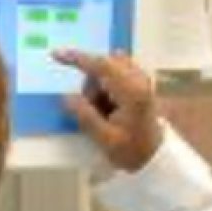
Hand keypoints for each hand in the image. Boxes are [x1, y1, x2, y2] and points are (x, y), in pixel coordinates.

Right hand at [53, 49, 164, 171]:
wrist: (156, 155)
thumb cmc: (132, 150)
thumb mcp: (105, 139)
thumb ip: (85, 117)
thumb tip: (65, 98)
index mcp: (132, 92)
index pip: (102, 66)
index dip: (77, 59)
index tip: (56, 55)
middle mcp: (139, 79)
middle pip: (103, 66)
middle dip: (91, 84)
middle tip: (94, 110)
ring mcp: (142, 78)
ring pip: (108, 69)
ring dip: (98, 87)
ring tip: (104, 112)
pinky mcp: (141, 81)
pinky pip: (116, 73)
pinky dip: (106, 86)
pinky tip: (110, 105)